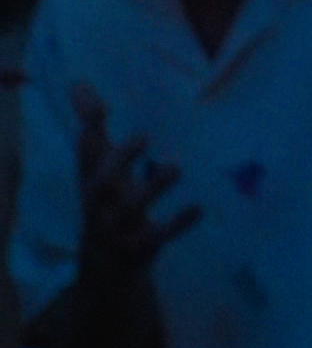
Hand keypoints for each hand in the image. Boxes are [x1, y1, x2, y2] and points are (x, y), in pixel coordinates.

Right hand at [72, 83, 198, 309]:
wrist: (105, 265)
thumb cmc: (106, 202)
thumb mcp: (99, 167)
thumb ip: (93, 127)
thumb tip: (78, 82)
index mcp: (91, 180)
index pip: (85, 156)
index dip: (89, 134)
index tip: (99, 109)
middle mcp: (99, 204)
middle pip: (100, 183)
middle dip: (118, 160)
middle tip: (143, 136)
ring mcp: (117, 229)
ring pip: (129, 209)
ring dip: (152, 188)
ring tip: (176, 167)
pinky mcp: (138, 249)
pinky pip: (156, 236)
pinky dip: (176, 223)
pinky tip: (198, 208)